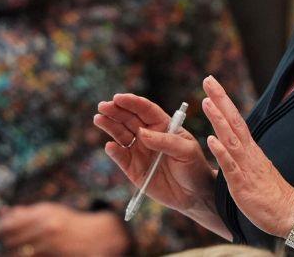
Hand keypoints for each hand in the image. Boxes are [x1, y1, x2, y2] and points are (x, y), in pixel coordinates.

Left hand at [0, 203, 128, 255]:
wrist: (96, 235)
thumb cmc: (68, 222)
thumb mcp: (49, 211)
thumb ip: (27, 212)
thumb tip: (4, 214)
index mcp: (43, 213)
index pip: (10, 224)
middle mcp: (47, 227)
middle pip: (12, 241)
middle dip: (1, 245)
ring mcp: (52, 244)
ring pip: (20, 254)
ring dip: (10, 254)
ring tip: (6, 253)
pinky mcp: (55, 256)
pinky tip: (23, 255)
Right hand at [94, 94, 216, 217]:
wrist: (193, 195)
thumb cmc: (194, 167)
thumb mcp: (186, 151)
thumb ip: (165, 141)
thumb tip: (142, 133)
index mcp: (162, 125)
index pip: (145, 110)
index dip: (132, 102)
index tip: (118, 98)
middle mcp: (148, 135)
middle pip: (129, 119)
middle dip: (115, 111)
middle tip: (103, 106)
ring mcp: (139, 151)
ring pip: (120, 134)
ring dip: (109, 126)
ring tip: (99, 119)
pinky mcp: (132, 168)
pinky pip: (120, 157)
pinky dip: (113, 151)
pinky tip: (110, 146)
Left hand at [201, 76, 293, 236]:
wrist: (289, 213)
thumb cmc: (270, 194)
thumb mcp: (254, 170)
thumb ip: (243, 157)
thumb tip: (231, 145)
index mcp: (250, 150)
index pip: (235, 120)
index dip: (223, 102)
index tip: (212, 85)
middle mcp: (248, 153)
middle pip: (233, 121)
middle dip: (220, 99)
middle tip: (208, 79)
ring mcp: (246, 167)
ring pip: (231, 139)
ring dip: (218, 119)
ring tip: (206, 102)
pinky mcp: (242, 184)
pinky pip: (230, 166)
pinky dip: (221, 152)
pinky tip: (210, 140)